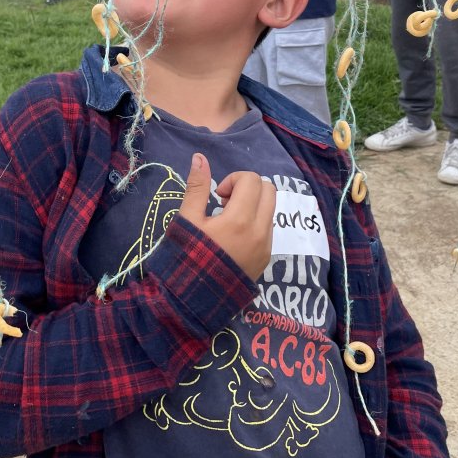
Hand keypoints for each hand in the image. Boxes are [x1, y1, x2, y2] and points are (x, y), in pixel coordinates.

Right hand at [177, 153, 274, 280]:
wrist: (193, 301)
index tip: (217, 195)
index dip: (233, 180)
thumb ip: (197, 187)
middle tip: (225, 202)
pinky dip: (256, 222)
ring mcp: (266, 246)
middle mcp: (260, 231)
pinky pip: (269, 228)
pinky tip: (234, 237)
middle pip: (269, 190)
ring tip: (228, 220)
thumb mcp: (187, 220)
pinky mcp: (266, 258)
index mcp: (240, 219)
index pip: (251, 180)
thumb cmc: (187, 258)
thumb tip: (200, 157)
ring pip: (271, 209)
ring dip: (253, 205)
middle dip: (248, 188)